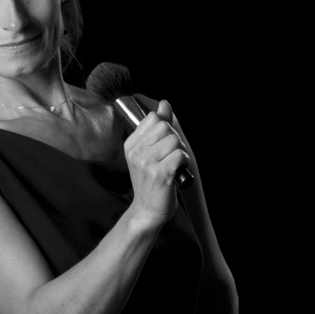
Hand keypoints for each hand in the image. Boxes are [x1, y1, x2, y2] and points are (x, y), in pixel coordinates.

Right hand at [125, 100, 191, 226]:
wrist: (148, 210)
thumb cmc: (151, 181)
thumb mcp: (150, 151)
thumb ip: (157, 126)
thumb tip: (164, 104)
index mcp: (131, 145)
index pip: (153, 118)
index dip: (164, 129)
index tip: (162, 146)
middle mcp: (136, 153)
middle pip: (165, 128)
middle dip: (174, 140)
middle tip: (170, 157)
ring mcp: (147, 163)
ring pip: (174, 140)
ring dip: (180, 152)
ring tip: (173, 166)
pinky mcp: (160, 174)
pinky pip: (179, 155)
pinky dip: (183, 162)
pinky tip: (177, 172)